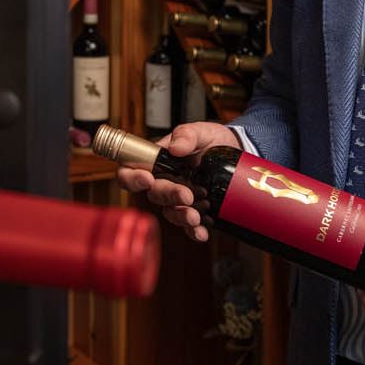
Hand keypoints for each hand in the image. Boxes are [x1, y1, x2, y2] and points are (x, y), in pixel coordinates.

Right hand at [115, 122, 239, 242]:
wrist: (234, 152)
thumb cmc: (210, 140)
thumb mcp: (201, 131)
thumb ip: (187, 135)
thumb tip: (175, 147)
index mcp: (157, 162)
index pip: (131, 171)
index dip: (132, 178)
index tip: (147, 179)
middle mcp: (164, 182)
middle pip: (154, 194)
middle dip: (168, 196)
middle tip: (186, 195)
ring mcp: (178, 199)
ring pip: (170, 212)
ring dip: (180, 217)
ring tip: (195, 217)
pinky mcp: (195, 210)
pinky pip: (188, 226)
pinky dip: (194, 231)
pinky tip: (202, 232)